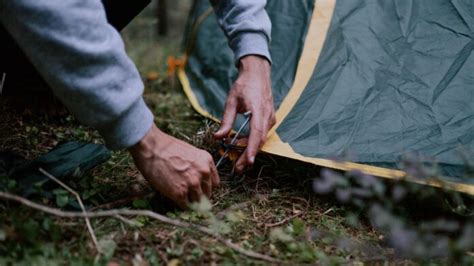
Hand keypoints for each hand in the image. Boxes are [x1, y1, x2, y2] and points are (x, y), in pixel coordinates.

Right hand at [129, 124, 219, 207]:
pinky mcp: (180, 193)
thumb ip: (198, 166)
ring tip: (181, 198)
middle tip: (189, 195)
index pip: (214, 183)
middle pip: (207, 194)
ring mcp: (193, 184)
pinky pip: (186, 206)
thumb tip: (198, 180)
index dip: (205, 187)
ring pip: (198, 202)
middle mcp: (203, 173)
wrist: (151, 147)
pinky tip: (175, 199)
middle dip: (199, 195)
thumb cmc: (166, 148)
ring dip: (190, 201)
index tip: (199, 188)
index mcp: (207, 161)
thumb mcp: (190, 153)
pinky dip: (181, 205)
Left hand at [214, 55, 275, 171]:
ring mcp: (271, 118)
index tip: (247, 161)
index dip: (252, 148)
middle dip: (249, 156)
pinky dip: (253, 142)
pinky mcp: (270, 119)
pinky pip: (262, 134)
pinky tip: (243, 148)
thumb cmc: (243, 85)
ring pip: (261, 139)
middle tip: (237, 169)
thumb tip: (218, 137)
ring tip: (239, 163)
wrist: (258, 73)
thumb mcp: (230, 101)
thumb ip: (225, 120)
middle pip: (259, 141)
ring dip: (251, 151)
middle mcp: (267, 116)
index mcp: (258, 109)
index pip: (256, 133)